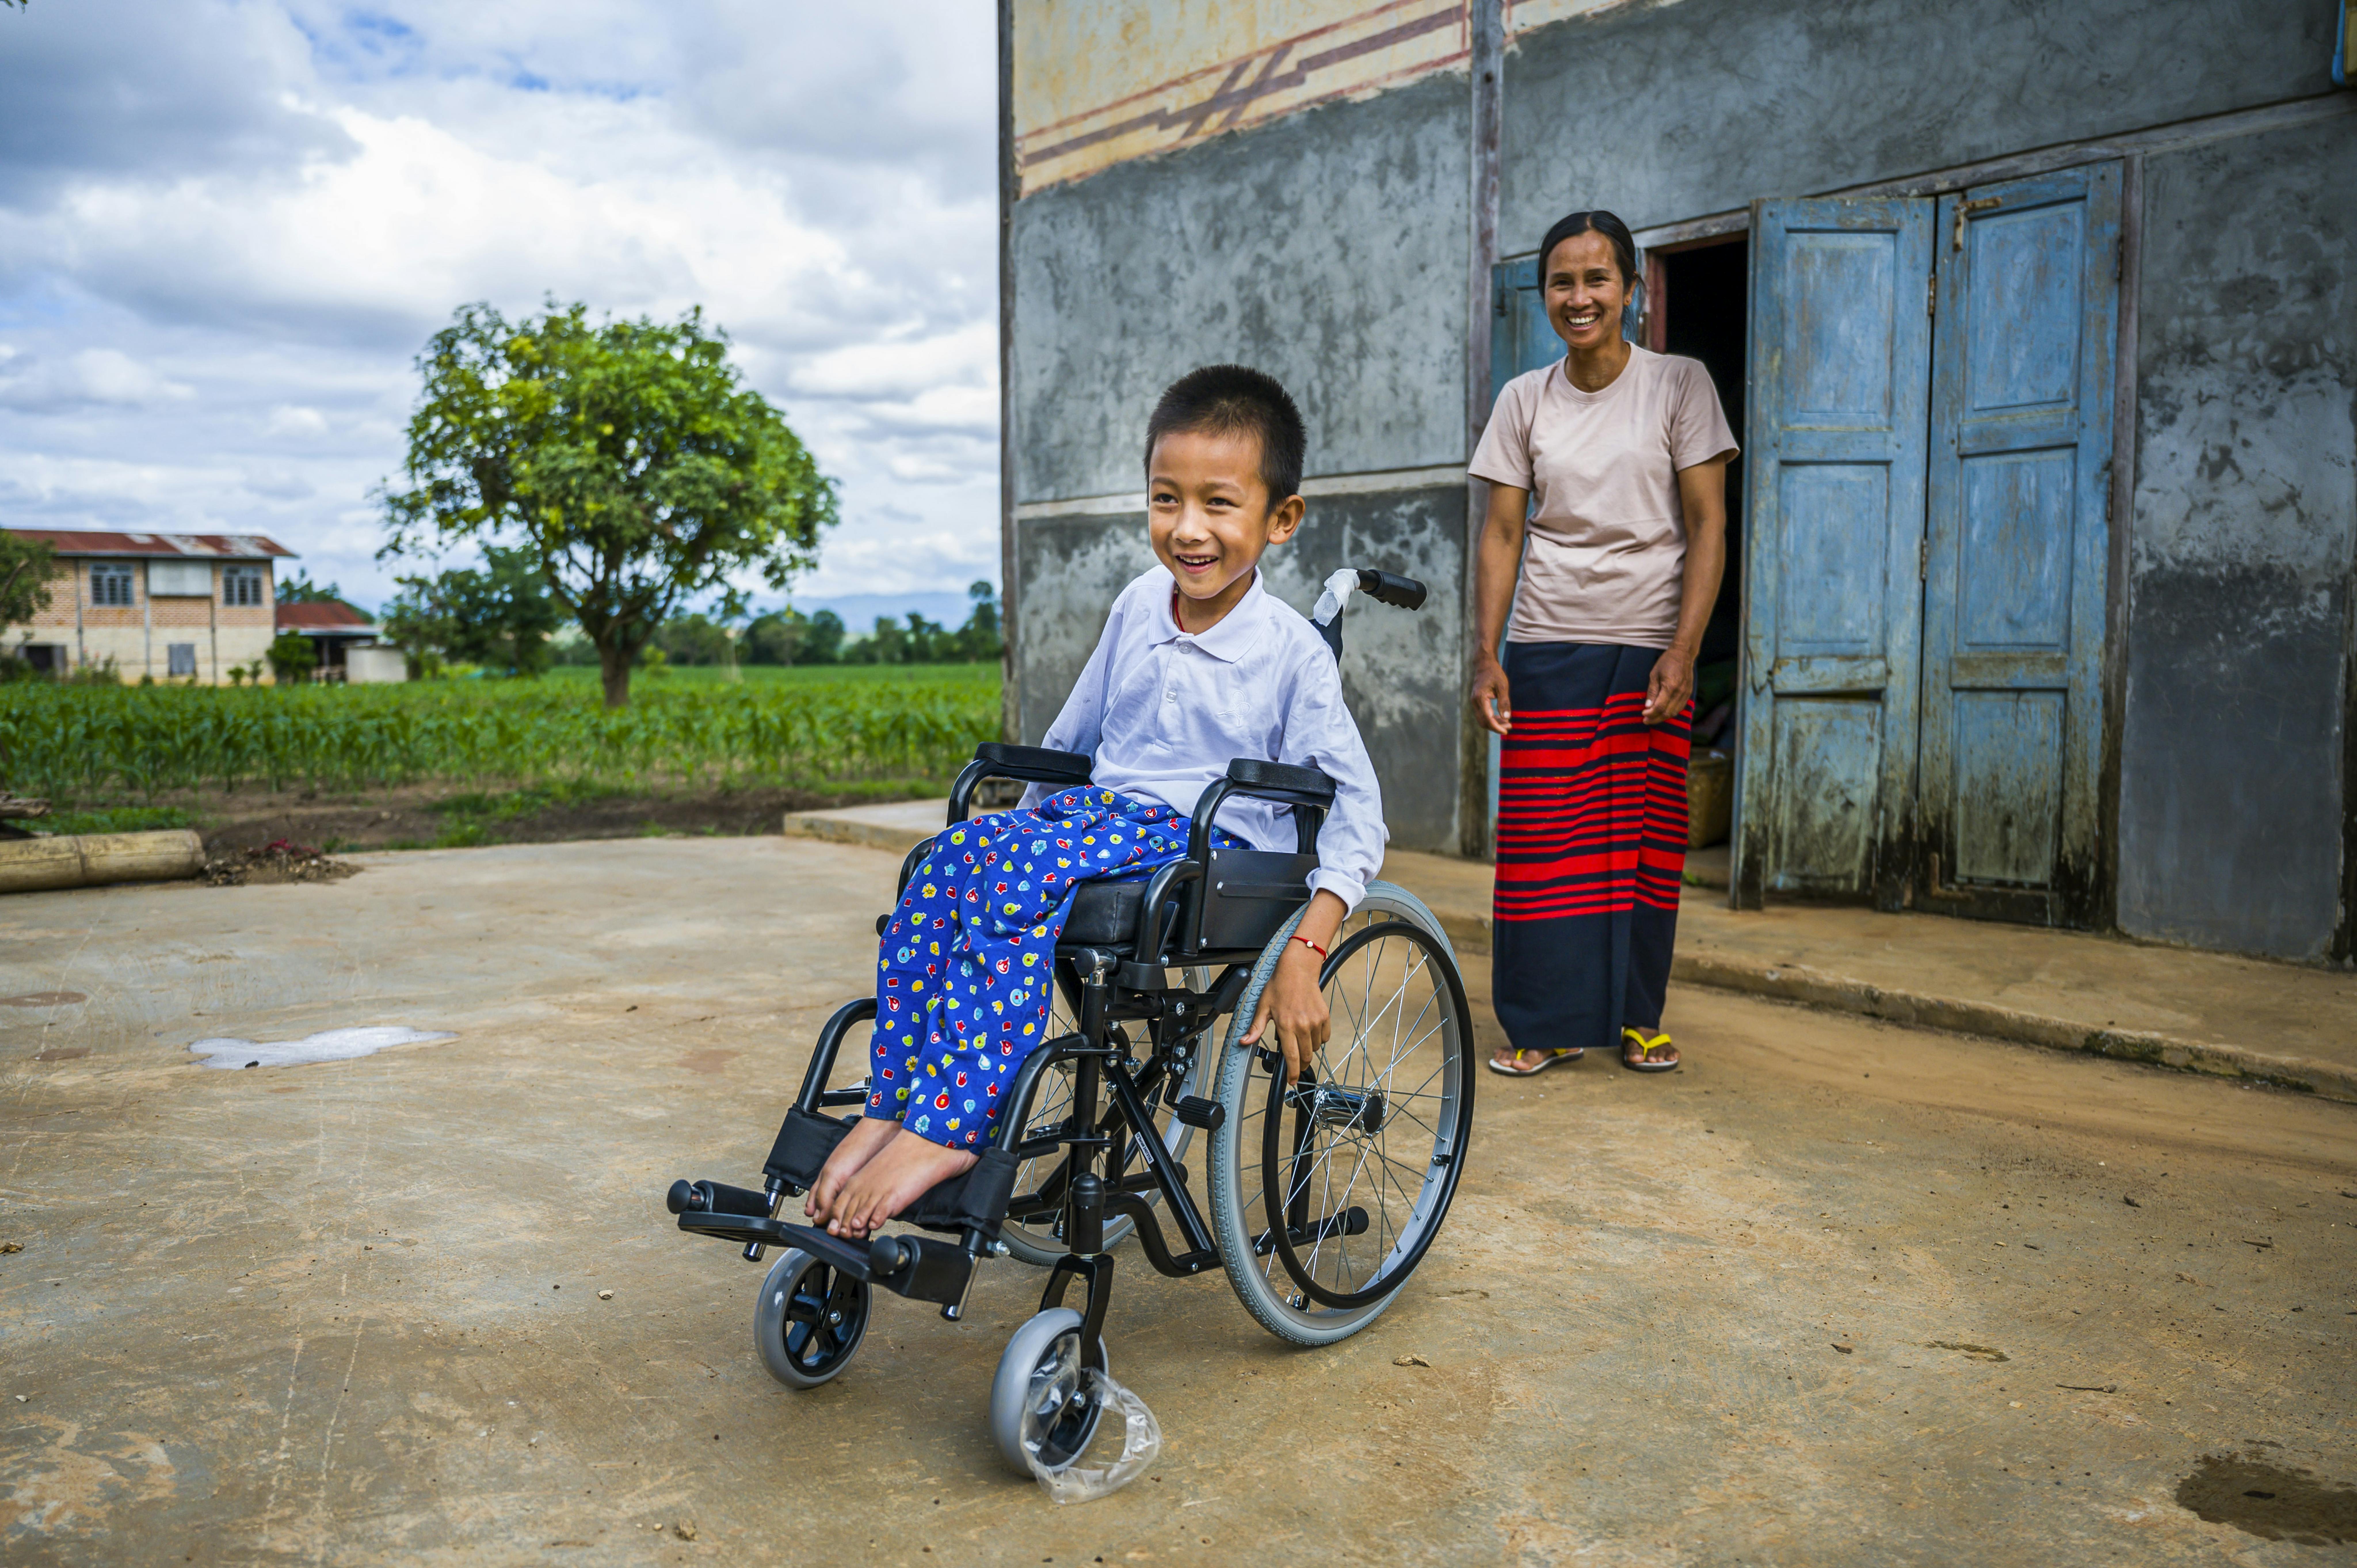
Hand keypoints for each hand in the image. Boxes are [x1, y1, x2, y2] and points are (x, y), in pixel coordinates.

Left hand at [1242, 937, 1330, 1084]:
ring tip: (1300, 1041)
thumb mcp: (1263, 1006)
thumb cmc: (1278, 986)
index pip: (1291, 1056)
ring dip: (1308, 1049)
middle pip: (1305, 1056)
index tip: (1293, 1081)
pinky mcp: (1325, 1016)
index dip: (1292, 1072)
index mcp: (1286, 1025)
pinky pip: (1324, 1037)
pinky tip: (1310, 1032)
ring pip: (1315, 1048)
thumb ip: (1256, 1027)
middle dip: (1300, 1064)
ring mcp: (1315, 1021)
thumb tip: (1244, 1042)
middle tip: (1295, 1064)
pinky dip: (1318, 1039)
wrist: (1298, 969)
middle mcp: (1302, 1025)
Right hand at [1470, 654, 1511, 736]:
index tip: (1506, 731)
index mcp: (1480, 698)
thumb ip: (1504, 702)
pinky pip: (1482, 714)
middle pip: (1483, 721)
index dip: (1496, 727)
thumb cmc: (1494, 673)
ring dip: (1494, 723)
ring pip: (1482, 719)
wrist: (1484, 664)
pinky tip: (1500, 717)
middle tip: (1509, 727)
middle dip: (1496, 727)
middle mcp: (1475, 702)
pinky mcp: (1477, 702)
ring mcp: (1474, 702)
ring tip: (1507, 723)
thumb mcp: (1502, 686)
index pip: (1487, 718)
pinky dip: (1491, 718)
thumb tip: (1507, 717)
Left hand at [1645, 647, 1694, 725]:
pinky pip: (1680, 708)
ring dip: (1663, 718)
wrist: (1683, 654)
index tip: (1643, 714)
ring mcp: (1686, 694)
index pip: (1660, 707)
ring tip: (1653, 719)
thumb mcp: (1654, 674)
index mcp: (1670, 687)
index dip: (1651, 714)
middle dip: (1655, 719)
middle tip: (1646, 721)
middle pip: (1667, 712)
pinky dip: (1671, 713)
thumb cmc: (1666, 662)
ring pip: (1674, 712)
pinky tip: (1663, 713)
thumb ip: (1652, 691)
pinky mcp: (1689, 694)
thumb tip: (1648, 706)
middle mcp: (1680, 692)